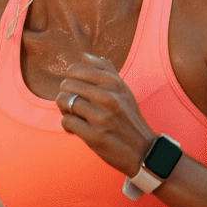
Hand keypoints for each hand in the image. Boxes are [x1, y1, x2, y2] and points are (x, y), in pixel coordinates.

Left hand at [58, 53, 155, 176]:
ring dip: (64, 110)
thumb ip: (105, 70)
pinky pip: (66, 122)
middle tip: (74, 106)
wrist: (143, 150)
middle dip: (66, 95)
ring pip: (64, 101)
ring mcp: (101, 117)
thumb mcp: (123, 90)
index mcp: (113, 83)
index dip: (71, 80)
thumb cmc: (129, 118)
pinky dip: (68, 126)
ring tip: (74, 116)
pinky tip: (76, 129)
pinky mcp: (94, 136)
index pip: (75, 69)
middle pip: (66, 85)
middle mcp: (108, 97)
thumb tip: (85, 55)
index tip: (78, 91)